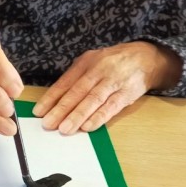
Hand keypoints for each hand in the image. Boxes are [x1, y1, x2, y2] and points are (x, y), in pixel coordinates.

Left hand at [32, 42, 181, 134]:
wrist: (145, 58)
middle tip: (48, 124)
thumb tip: (55, 100)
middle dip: (61, 109)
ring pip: (93, 99)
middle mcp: (99, 70)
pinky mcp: (127, 93)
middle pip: (77, 91)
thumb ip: (76, 78)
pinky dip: (99, 117)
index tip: (39, 111)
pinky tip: (88, 127)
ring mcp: (114, 81)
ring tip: (65, 128)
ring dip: (78, 115)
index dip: (51, 97)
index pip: (65, 82)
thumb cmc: (113, 63)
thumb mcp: (92, 62)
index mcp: (86, 62)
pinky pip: (111, 107)